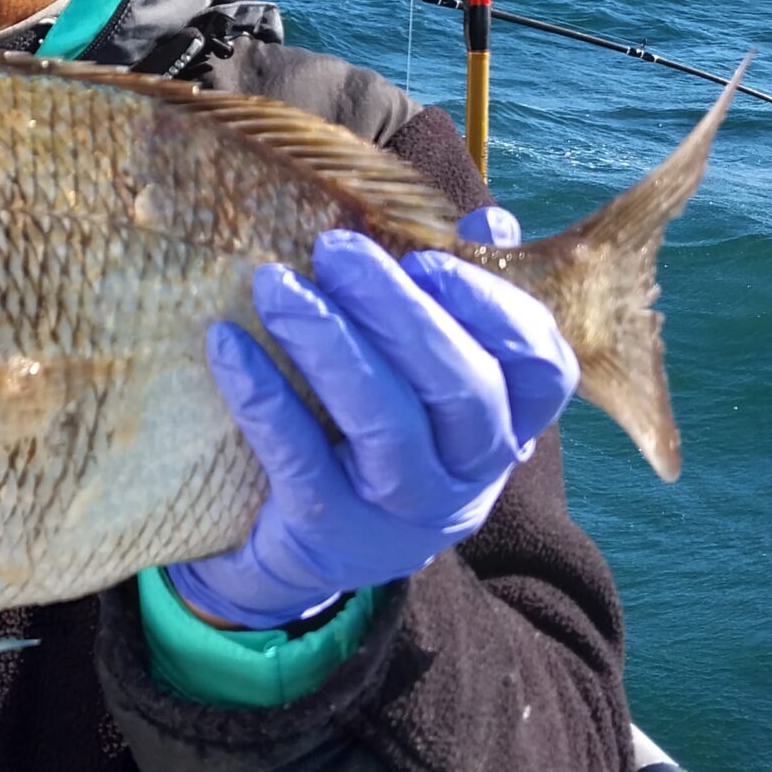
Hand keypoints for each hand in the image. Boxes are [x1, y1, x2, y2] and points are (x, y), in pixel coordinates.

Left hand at [167, 206, 576, 629]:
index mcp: (505, 423)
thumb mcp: (421, 376)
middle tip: (334, 248)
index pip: (543, 368)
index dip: (495, 309)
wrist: (299, 548)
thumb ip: (455, 299)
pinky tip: (227, 343)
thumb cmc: (369, 433)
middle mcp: (470, 474)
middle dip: (399, 310)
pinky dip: (264, 397)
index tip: (426, 260)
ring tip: (274, 284)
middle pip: (463, 388)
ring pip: (386, 426)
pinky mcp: (332, 533)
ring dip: (329, 344)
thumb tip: (492, 222)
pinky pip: (301, 460)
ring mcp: (405, 512)